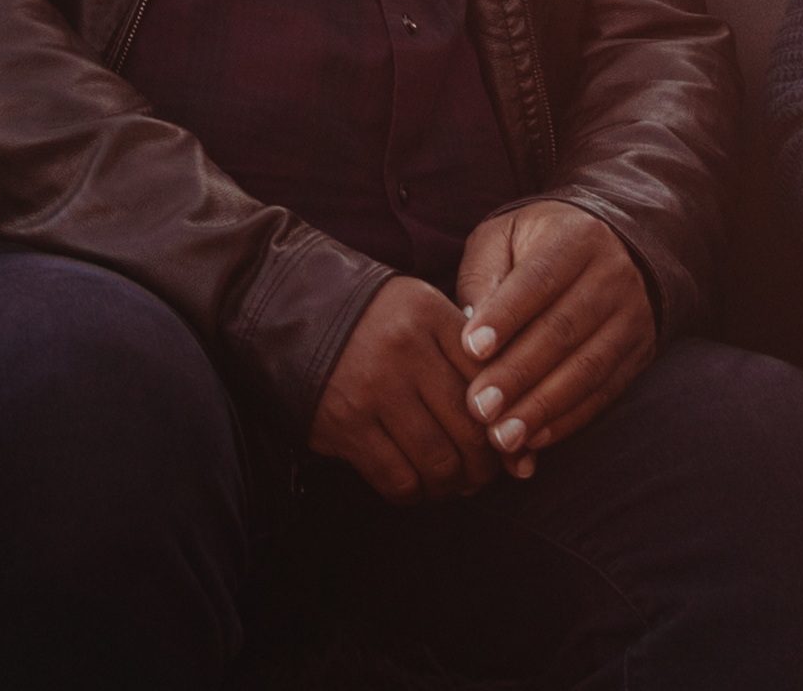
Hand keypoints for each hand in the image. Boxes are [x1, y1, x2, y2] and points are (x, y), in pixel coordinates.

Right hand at [309, 277, 504, 503]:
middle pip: (471, 429)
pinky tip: (415, 485)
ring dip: (451, 485)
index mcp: (429, 314)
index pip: (491, 381)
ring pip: (438, 460)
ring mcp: (372, 387)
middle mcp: (404, 349)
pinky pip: (397, 478)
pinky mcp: (344, 423)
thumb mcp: (420, 312)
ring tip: (451, 483)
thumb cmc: (371, 319)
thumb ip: (467, 358)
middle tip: (482, 475)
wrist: (287, 308)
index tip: (510, 449)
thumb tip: (516, 440)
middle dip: (484, 467)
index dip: (509, 425)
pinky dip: (414, 493)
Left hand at [452, 201, 653, 473]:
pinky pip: (605, 392)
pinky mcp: (639, 354)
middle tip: (480, 407)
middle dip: (519, 374)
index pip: (539, 279)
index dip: (506, 315)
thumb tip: (467, 329)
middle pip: (563, 330)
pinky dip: (569, 419)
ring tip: (503, 436)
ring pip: (588, 368)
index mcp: (575, 238)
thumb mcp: (506, 237)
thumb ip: (485, 276)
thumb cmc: (538, 245)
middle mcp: (612, 276)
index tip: (472, 348)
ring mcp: (632, 318)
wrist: (616, 249)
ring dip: (543, 407)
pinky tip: (535, 438)